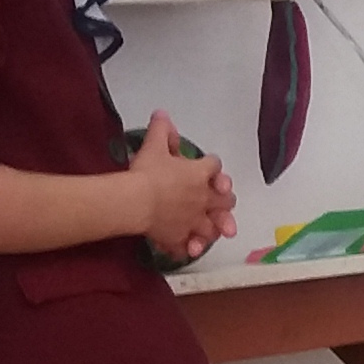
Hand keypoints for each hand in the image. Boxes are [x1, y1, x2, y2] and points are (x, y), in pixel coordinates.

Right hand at [126, 112, 236, 262]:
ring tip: (218, 232)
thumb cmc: (147, 171)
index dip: (213, 166)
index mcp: (200, 174)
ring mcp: (194, 221)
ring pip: (214, 227)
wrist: (137, 201)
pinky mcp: (181, 238)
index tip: (209, 167)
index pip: (214, 165)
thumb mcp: (153, 145)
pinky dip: (191, 247)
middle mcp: (204, 199)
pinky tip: (190, 249)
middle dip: (225, 200)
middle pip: (226, 200)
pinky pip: (190, 246)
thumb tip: (162, 114)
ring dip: (216, 228)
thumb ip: (160, 130)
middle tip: (221, 201)